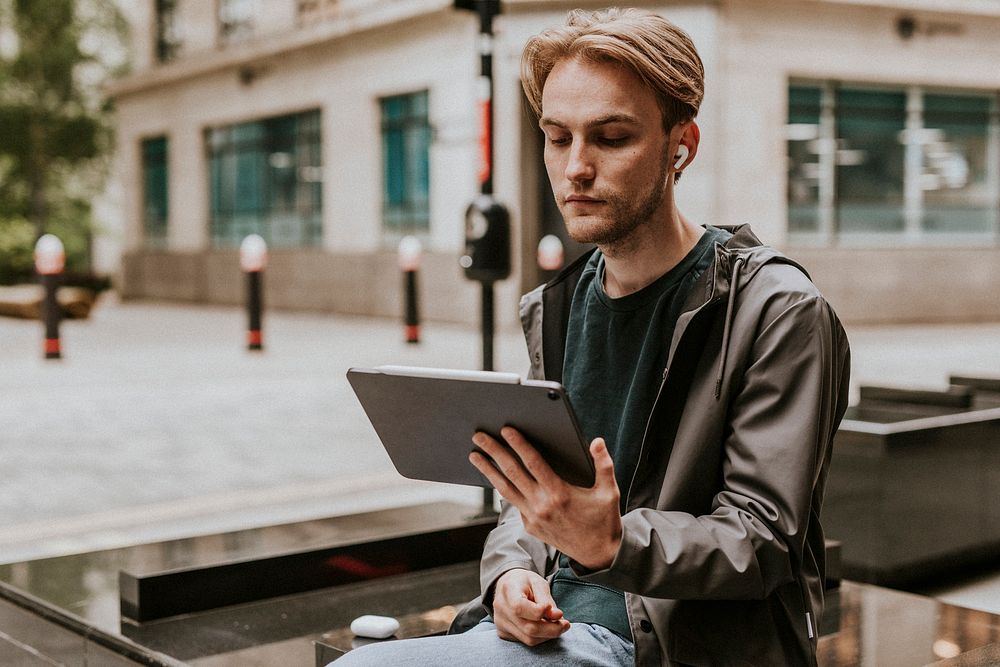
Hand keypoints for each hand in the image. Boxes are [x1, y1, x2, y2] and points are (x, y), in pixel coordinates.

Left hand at [470, 427, 621, 569]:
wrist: (598, 554)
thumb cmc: (604, 519)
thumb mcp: (609, 491)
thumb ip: (603, 464)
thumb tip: (596, 441)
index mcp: (560, 493)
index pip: (533, 462)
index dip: (518, 444)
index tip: (506, 430)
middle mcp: (542, 505)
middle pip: (512, 473)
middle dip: (494, 452)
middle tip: (479, 436)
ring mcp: (533, 517)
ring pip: (505, 489)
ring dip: (488, 471)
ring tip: (475, 456)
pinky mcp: (530, 526)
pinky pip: (514, 503)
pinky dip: (502, 488)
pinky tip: (494, 476)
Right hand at [491, 568, 568, 644]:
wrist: (507, 585)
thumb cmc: (524, 582)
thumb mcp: (538, 583)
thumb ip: (547, 600)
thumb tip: (557, 617)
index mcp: (508, 590)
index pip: (520, 607)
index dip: (539, 612)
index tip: (555, 611)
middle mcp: (501, 609)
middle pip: (528, 628)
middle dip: (552, 629)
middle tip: (566, 624)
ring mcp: (500, 623)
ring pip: (528, 639)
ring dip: (547, 635)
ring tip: (557, 625)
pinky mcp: (503, 633)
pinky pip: (525, 641)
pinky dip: (539, 637)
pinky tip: (545, 627)